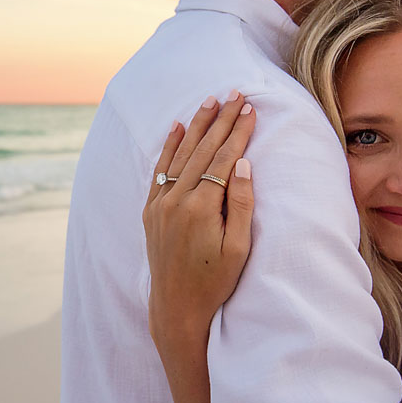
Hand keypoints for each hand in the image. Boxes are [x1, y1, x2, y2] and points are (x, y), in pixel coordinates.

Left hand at [141, 92, 256, 354]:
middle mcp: (176, 200)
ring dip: (196, 125)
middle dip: (221, 120)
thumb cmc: (214, 282)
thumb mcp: (238, 248)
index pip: (223, 159)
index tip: (250, 110)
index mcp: (201, 208)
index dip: (239, 132)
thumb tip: (243, 163)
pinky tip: (177, 127)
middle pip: (202, 150)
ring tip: (210, 101)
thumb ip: (241, 204)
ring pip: (180, 154)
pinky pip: (160, 170)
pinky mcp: (150, 210)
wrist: (176, 308)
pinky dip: (169, 147)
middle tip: (235, 94)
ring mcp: (160, 204)